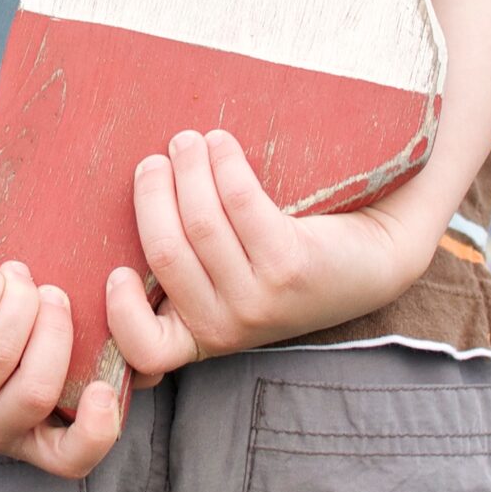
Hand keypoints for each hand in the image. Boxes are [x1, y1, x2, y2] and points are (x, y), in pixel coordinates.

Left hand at [0, 256, 124, 477]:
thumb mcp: (33, 346)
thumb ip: (88, 356)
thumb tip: (146, 365)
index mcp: (23, 435)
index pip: (69, 461)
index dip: (96, 433)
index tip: (104, 388)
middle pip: (37, 392)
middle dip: (54, 329)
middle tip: (52, 291)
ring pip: (1, 353)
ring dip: (18, 299)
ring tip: (16, 273)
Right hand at [104, 128, 448, 376]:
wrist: (375, 261)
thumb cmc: (288, 265)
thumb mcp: (234, 290)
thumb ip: (186, 274)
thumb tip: (131, 216)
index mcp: (204, 336)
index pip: (148, 350)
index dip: (119, 314)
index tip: (115, 273)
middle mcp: (230, 326)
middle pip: (166, 253)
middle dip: (152, 195)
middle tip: (155, 160)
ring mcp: (262, 298)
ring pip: (200, 223)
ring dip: (188, 168)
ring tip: (188, 141)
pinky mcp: (291, 263)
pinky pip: (240, 203)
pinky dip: (224, 164)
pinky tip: (222, 143)